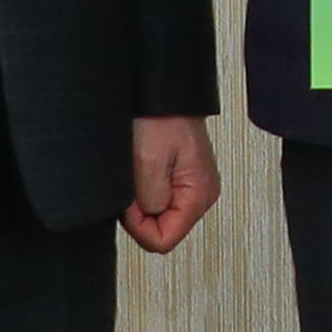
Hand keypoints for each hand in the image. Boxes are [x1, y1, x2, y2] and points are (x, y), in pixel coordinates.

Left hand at [123, 114, 220, 252]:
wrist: (162, 90)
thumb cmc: (159, 117)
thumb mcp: (147, 162)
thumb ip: (150, 200)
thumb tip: (149, 217)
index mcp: (199, 195)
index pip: (163, 241)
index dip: (138, 227)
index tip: (129, 201)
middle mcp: (201, 195)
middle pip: (162, 230)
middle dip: (140, 214)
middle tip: (133, 182)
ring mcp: (192, 186)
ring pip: (158, 215)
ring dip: (141, 200)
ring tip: (139, 172)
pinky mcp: (181, 178)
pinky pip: (158, 199)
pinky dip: (143, 189)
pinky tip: (142, 170)